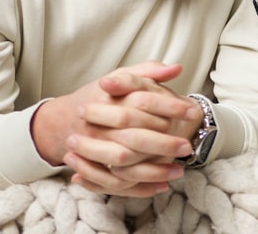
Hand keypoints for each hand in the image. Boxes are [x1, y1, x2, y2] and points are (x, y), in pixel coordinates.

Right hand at [32, 61, 202, 196]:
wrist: (66, 119)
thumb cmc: (102, 96)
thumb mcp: (122, 76)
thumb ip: (149, 71)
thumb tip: (176, 68)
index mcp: (107, 98)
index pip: (142, 101)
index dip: (169, 107)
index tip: (191, 111)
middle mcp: (98, 125)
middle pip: (133, 137)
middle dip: (163, 144)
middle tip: (187, 146)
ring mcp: (94, 148)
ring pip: (124, 164)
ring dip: (153, 171)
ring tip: (178, 171)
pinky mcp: (94, 167)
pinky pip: (116, 184)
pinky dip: (139, 188)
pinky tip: (161, 186)